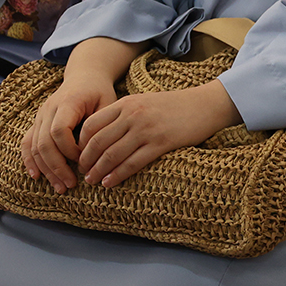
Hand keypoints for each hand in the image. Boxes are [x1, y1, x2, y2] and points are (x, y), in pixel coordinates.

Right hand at [22, 72, 118, 193]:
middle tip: (70, 185)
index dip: (69, 149)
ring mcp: (40, 116)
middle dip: (56, 167)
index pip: (59, 130)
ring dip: (45, 169)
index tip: (84, 160)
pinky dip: (30, 161)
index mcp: (67, 103)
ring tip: (60, 187)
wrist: (85, 77)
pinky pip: (27, 143)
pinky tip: (36, 176)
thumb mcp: (107, 103)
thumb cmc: (100, 92)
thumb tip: (91, 152)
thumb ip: (99, 125)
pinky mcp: (37, 123)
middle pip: (44, 142)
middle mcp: (48, 109)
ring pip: (34, 146)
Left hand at [76, 79, 241, 187]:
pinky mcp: (161, 143)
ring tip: (93, 181)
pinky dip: (118, 175)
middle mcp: (133, 115)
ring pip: (112, 154)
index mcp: (127, 103)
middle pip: (98, 142)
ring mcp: (147, 129)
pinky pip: (133, 163)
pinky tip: (110, 183)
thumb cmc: (175, 106)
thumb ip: (124, 114)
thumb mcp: (145, 102)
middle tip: (82, 173)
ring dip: (99, 171)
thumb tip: (101, 137)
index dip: (81, 144)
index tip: (79, 156)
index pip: (91, 125)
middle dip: (86, 161)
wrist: (207, 104)